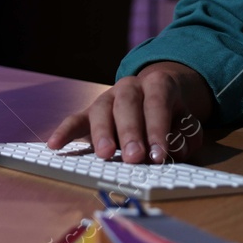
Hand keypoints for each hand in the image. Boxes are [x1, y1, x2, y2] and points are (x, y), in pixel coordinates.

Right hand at [45, 61, 214, 163]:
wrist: (157, 92)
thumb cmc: (172, 113)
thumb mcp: (187, 122)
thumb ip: (185, 135)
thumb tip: (174, 150)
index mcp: (157, 84)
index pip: (157, 104)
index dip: (157, 130)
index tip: (159, 156)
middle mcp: (130, 86)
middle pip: (127, 104)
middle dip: (130, 132)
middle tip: (133, 158)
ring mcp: (108, 97)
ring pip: (101, 109)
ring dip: (102, 133)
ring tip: (104, 155)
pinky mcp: (90, 111)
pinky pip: (75, 119)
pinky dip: (65, 131)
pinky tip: (55, 145)